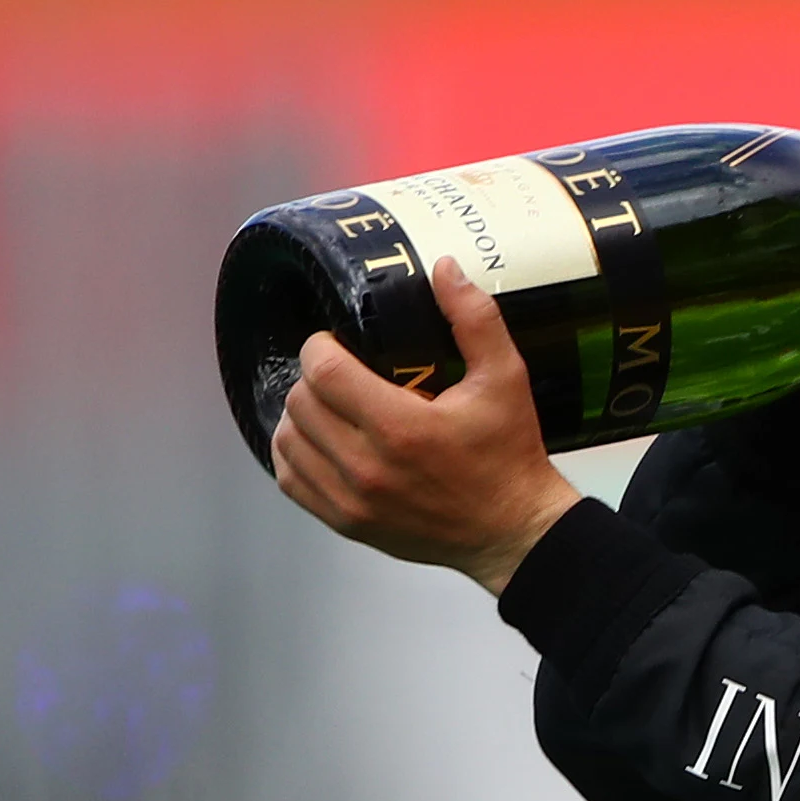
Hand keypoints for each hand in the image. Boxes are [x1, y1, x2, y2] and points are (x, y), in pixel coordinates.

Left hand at [271, 255, 584, 595]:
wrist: (512, 531)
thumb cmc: (508, 455)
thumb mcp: (505, 377)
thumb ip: (474, 318)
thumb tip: (443, 269)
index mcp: (401, 427)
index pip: (323, 371)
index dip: (320, 346)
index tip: (336, 342)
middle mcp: (367, 467)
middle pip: (299, 403)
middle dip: (313, 377)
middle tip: (340, 371)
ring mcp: (351, 500)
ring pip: (287, 441)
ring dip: (301, 415)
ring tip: (330, 405)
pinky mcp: (346, 523)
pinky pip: (290, 481)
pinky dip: (296, 455)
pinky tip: (321, 440)